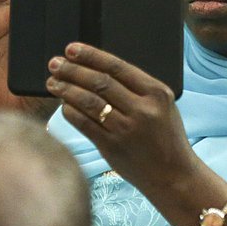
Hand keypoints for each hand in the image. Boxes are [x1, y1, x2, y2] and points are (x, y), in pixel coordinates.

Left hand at [47, 43, 199, 195]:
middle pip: (99, 82)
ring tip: (53, 83)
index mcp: (157, 93)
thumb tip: (95, 69)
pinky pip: (84, 124)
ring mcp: (127, 129)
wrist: (174, 176)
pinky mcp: (113, 147)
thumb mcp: (162, 106)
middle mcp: (142, 109)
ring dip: (66, 90)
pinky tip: (63, 105)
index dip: (90, 55)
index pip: (117, 66)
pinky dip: (70, 112)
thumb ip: (136, 89)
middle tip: (55, 64)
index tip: (71, 49)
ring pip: (88, 101)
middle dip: (72, 70)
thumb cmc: (165, 137)